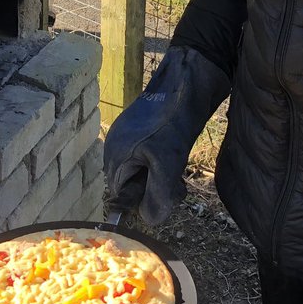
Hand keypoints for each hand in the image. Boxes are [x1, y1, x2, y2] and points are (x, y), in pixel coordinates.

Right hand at [103, 47, 229, 225]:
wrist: (187, 83)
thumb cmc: (174, 122)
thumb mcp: (167, 164)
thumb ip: (157, 196)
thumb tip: (149, 220)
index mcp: (115, 155)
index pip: (121, 196)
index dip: (143, 200)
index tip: (166, 194)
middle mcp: (115, 146)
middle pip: (131, 184)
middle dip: (154, 188)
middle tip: (178, 183)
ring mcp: (127, 135)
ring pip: (142, 171)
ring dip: (161, 176)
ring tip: (178, 166)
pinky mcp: (141, 129)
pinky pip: (146, 156)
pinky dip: (162, 161)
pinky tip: (176, 152)